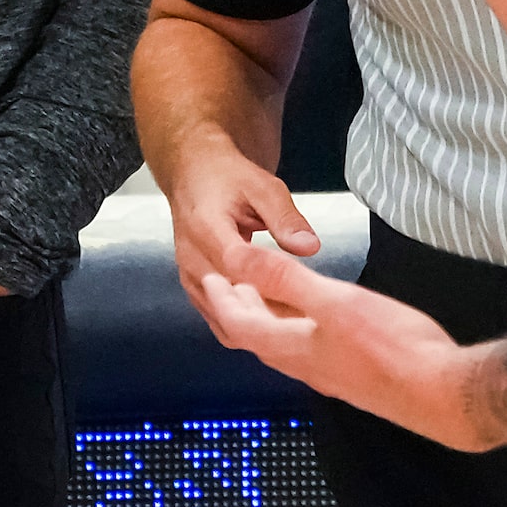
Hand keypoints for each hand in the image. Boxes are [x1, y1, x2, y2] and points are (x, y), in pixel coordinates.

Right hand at [161, 140, 320, 316]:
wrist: (194, 178)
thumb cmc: (227, 179)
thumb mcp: (263, 186)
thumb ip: (285, 218)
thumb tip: (309, 246)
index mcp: (206, 228)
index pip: (239, 268)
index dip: (273, 286)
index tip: (306, 300)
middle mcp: (193, 261)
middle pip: (233, 304)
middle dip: (273, 317)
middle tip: (314, 324)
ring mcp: (192, 280)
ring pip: (227, 321)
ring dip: (263, 327)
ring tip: (302, 327)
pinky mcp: (196, 293)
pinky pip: (222, 323)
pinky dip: (251, 328)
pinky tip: (279, 323)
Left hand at [200, 246, 490, 451]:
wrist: (442, 393)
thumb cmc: (392, 347)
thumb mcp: (334, 302)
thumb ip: (286, 279)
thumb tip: (238, 258)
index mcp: (293, 348)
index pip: (239, 324)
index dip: (220, 298)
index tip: (209, 274)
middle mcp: (305, 366)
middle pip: (257, 337)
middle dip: (239, 308)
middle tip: (230, 280)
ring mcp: (330, 375)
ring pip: (283, 345)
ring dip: (267, 318)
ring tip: (266, 292)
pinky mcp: (353, 376)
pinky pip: (308, 350)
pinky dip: (295, 327)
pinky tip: (315, 317)